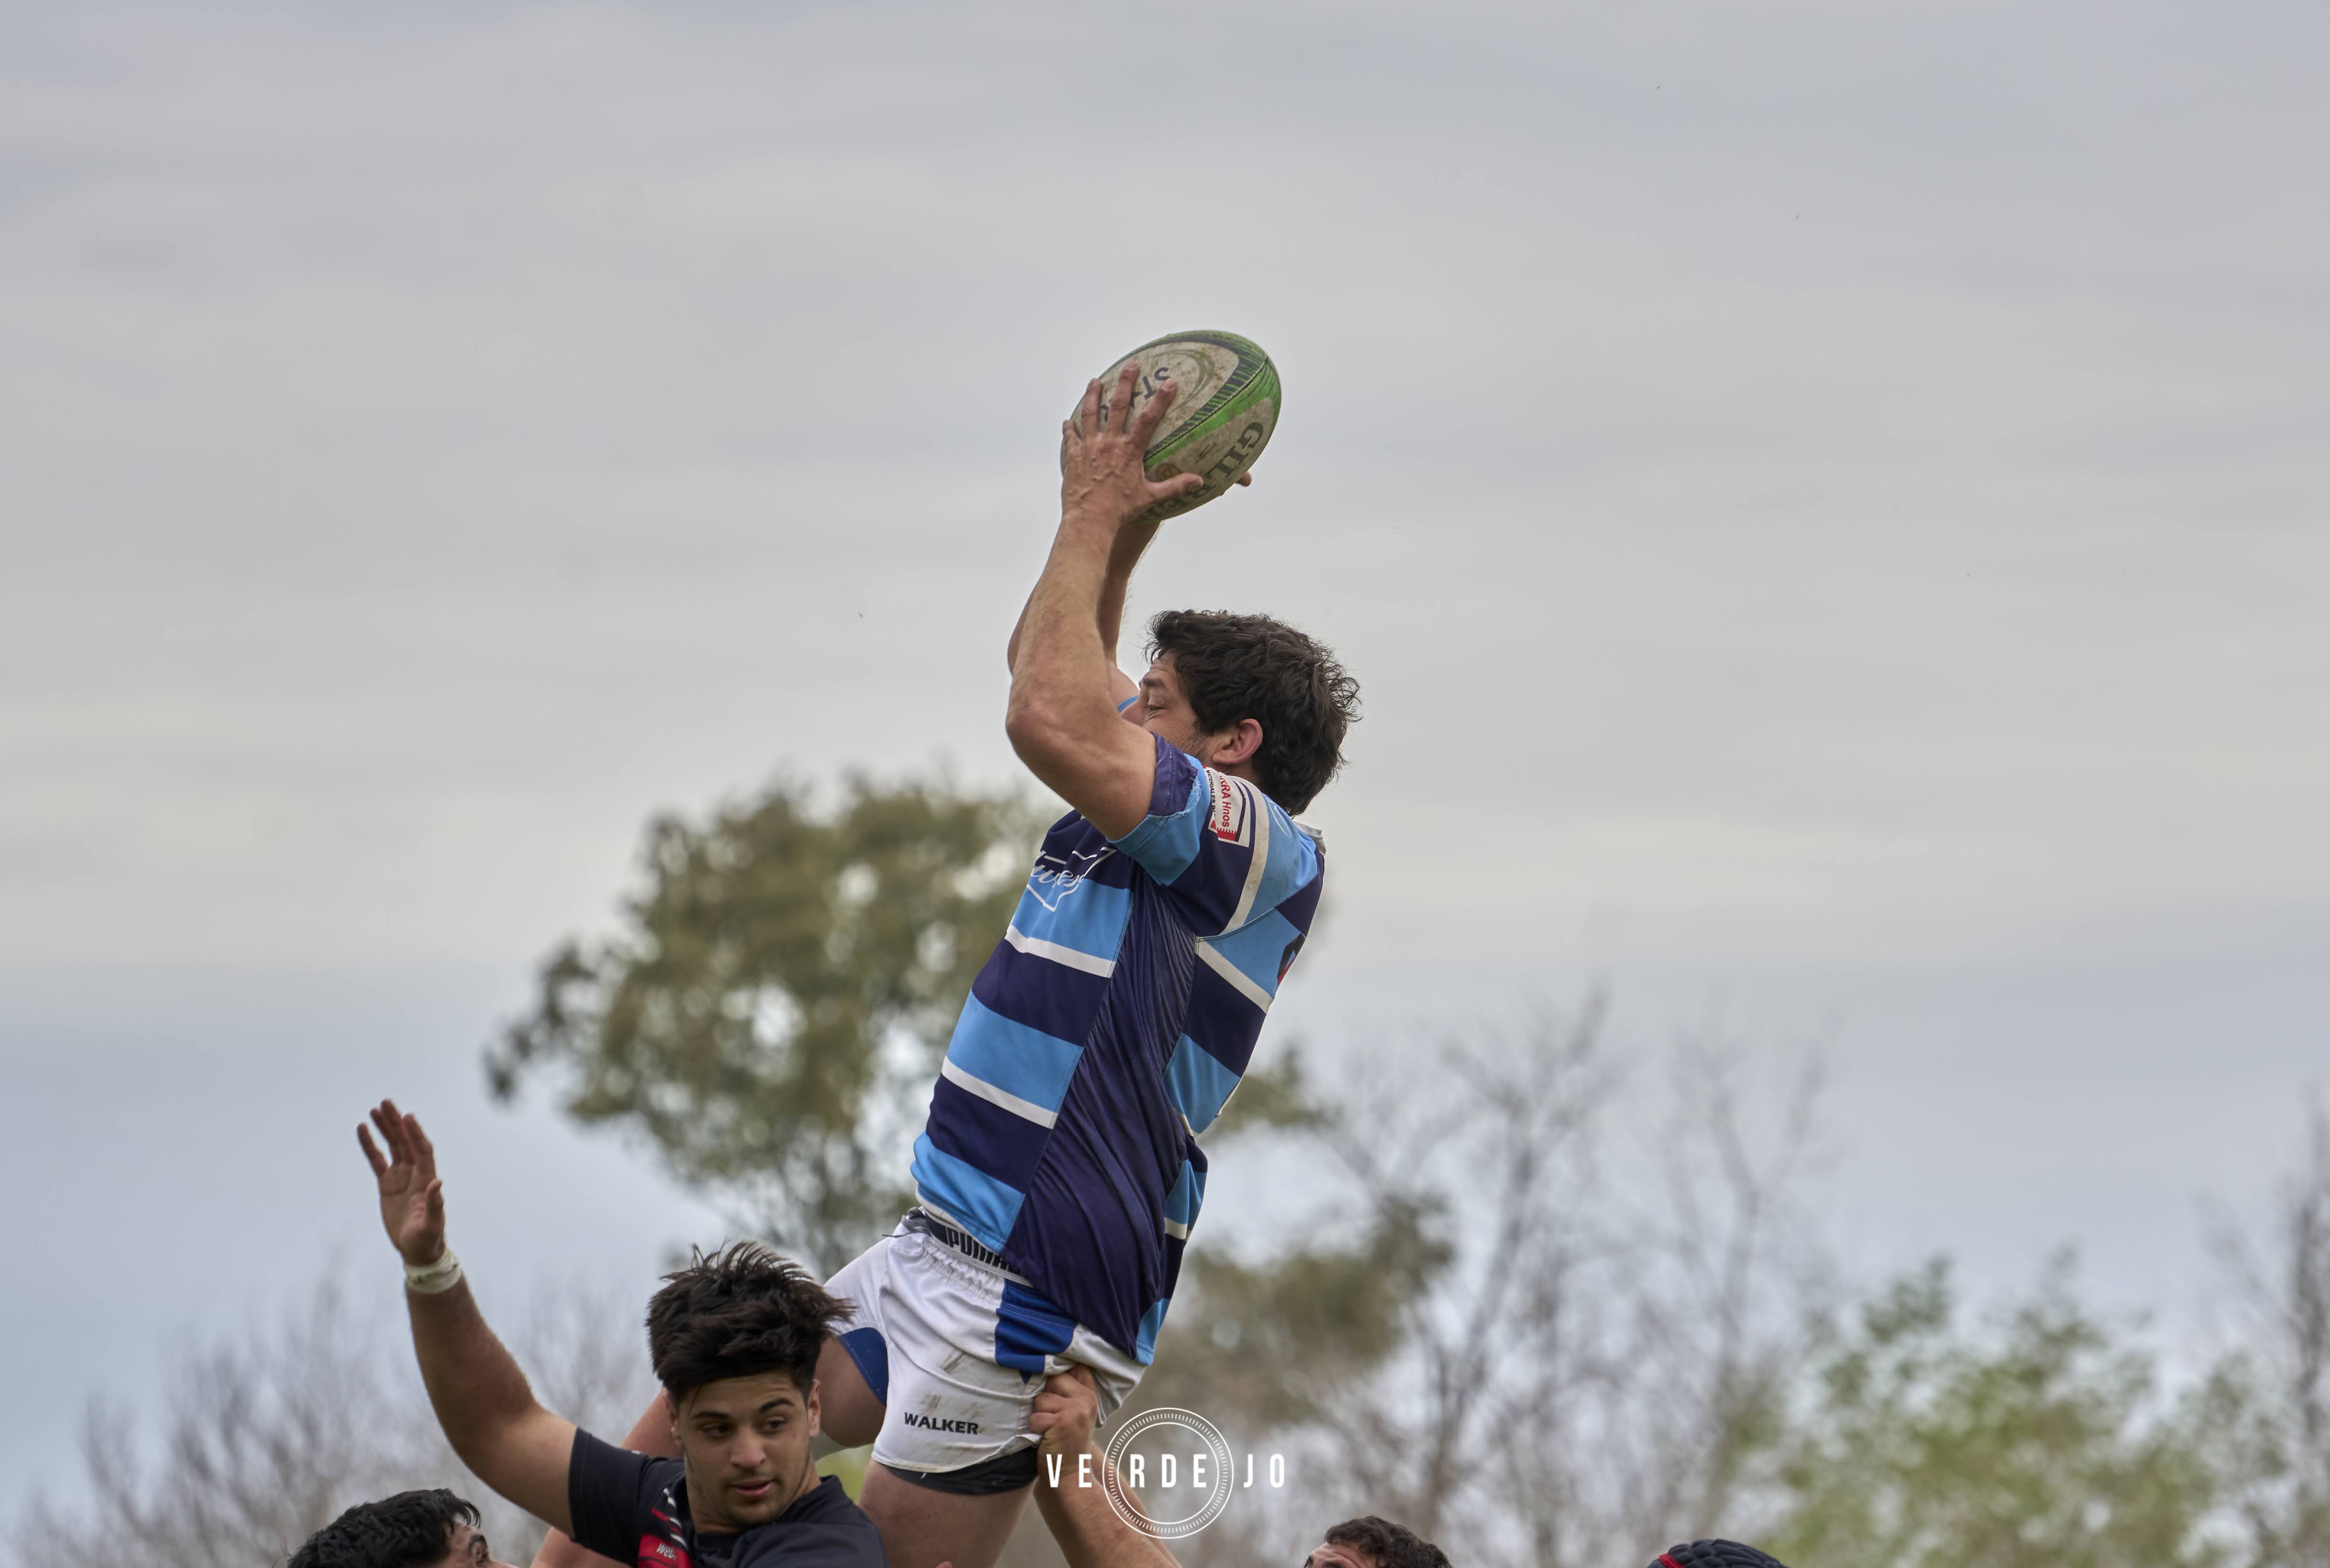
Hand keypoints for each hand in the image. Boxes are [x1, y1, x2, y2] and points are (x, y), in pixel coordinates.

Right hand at [358, 1099, 446, 1266]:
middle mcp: (415, 1174)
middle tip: (387, 1103)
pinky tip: (363, 1130)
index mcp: (426, 1180)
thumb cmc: (428, 1238)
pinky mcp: (387, 1184)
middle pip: (406, 1142)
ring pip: (392, 1147)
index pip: (422, 1150)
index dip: (416, 1134)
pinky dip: (370, 1146)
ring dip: (385, 1128)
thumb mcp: (432, 1224)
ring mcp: (401, 1177)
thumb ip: (435, 1204)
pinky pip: (377, 1160)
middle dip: (397, 1123)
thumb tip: (438, 1182)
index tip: (407, 1117)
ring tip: (375, 1109)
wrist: (418, 1249)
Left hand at [1030, 1363, 1099, 1459]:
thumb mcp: (1076, 1413)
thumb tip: (1046, 1367)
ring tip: (1049, 1430)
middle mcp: (1085, 1400)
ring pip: (1041, 1399)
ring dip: (1039, 1415)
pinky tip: (1045, 1439)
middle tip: (1052, 1417)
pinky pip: (1035, 1417)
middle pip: (1053, 1379)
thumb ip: (1069, 1391)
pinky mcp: (1061, 1422)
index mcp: (1089, 1395)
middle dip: (1045, 1397)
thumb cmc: (1067, 1442)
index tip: (1055, 1376)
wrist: (1071, 1474)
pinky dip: (1035, 1430)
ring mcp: (1075, 1410)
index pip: (1078, 1366)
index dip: (1062, 1366)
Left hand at [1060, 362, 1204, 530]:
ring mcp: (1089, 448)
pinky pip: (1070, 437)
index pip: (1148, 419)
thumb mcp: (1150, 497)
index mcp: (1129, 451)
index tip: (1170, 382)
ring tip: (1094, 381)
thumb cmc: (1120, 510)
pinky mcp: (1073, 457)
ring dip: (1092, 395)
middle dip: (1126, 383)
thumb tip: (1199, 481)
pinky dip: (1069, 428)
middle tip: (1131, 365)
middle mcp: (1109, 444)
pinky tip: (1067, 420)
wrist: (1089, 521)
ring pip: (1090, 414)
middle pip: (1118, 406)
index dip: (1160, 400)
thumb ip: (1175, 486)